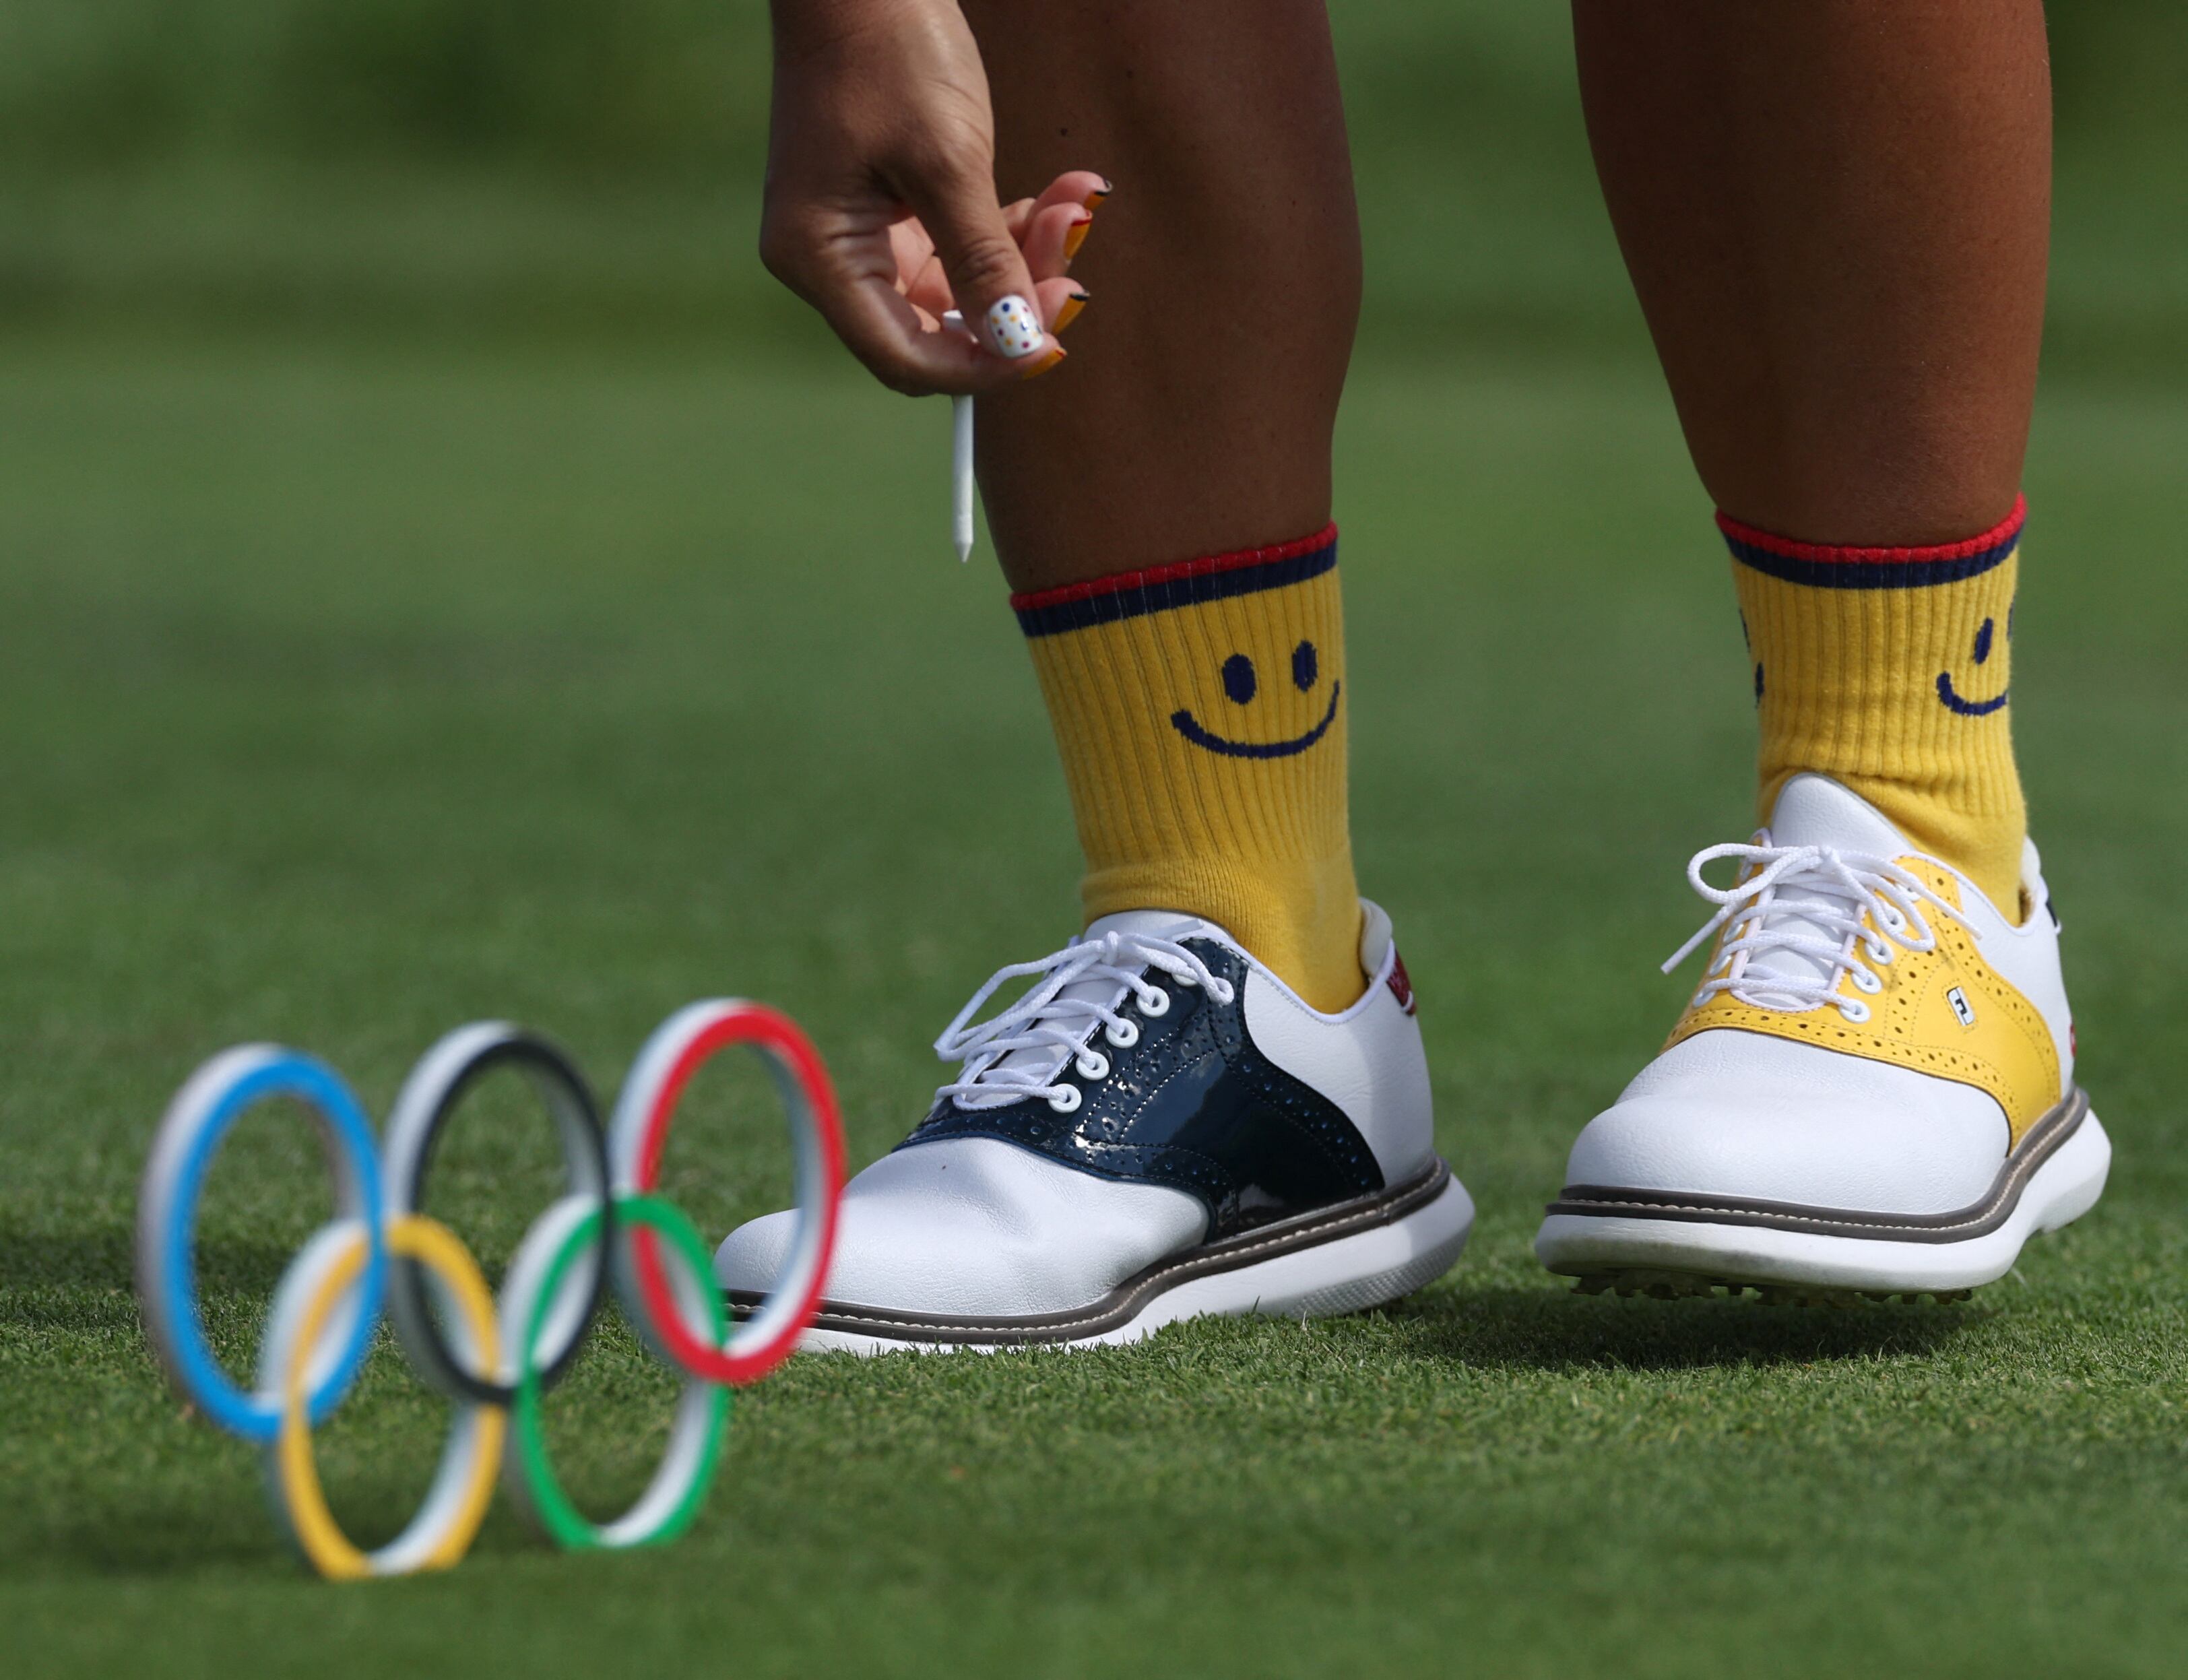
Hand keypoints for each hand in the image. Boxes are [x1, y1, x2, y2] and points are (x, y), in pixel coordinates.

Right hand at [762, 0, 1104, 394]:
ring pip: (960, 287)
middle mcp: (830, 257)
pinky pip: (960, 245)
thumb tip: (1018, 343)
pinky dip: (1012, 227)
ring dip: (1025, 257)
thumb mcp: (948, 160)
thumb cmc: (890, 49)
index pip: (906, 357)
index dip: (982, 365)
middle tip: (1075, 273)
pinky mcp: (891, 206)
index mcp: (819, 257)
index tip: (1050, 346)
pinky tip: (1059, 196)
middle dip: (1013, 302)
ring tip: (1074, 207)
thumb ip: (983, 259)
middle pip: (936, 327)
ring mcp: (860, 232)